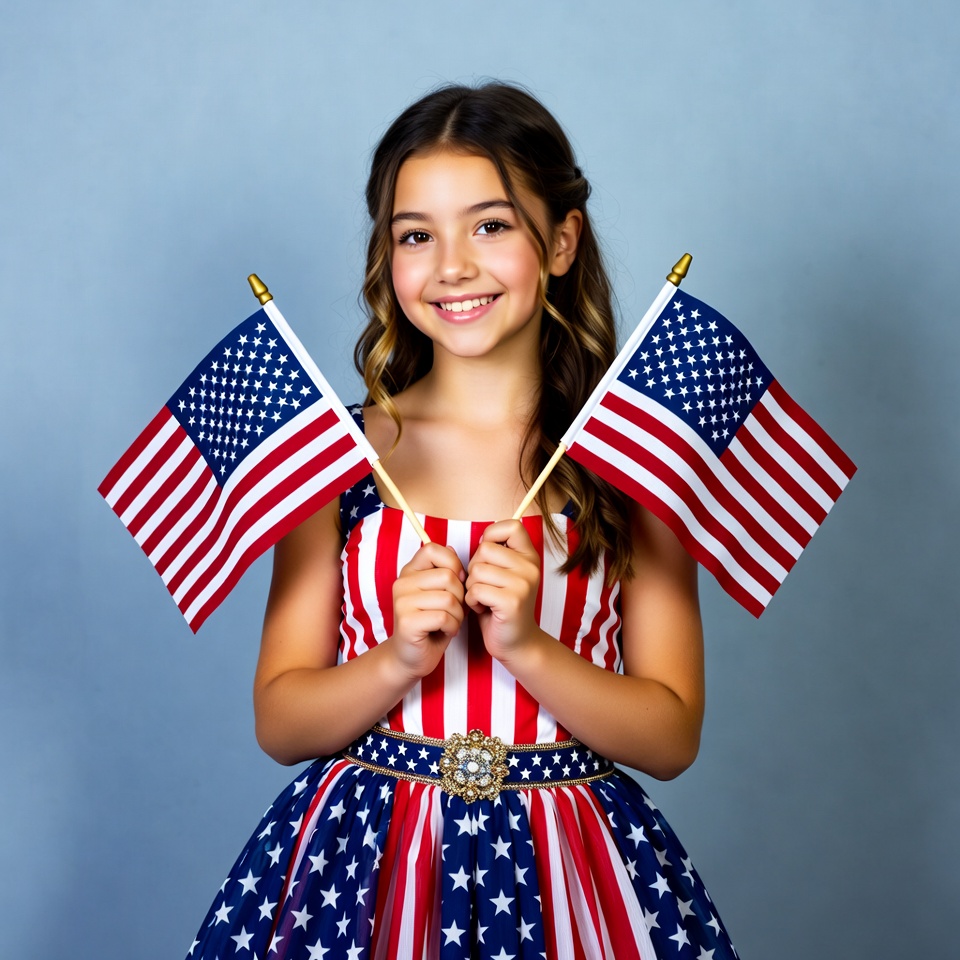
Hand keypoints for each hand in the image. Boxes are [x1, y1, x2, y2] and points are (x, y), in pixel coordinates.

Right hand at [387, 542, 465, 680]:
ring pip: (448, 598)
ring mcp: (402, 602)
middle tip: (455, 610)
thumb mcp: (441, 593)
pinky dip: (452, 626)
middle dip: (460, 596)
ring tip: (451, 622)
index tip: (457, 582)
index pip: (433, 549)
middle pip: (448, 576)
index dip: (453, 564)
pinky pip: (443, 617)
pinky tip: (446, 631)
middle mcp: (402, 583)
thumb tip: (453, 549)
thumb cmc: (432, 623)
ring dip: (458, 615)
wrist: (411, 657)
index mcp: (410, 572)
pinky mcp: (407, 622)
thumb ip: (446, 572)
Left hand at [465, 519, 541, 662]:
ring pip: (477, 570)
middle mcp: (530, 567)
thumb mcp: (504, 573)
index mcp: (530, 556)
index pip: (512, 526)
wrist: (517, 642)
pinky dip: (472, 601)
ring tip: (484, 598)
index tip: (488, 555)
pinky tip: (483, 608)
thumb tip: (479, 539)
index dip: (493, 535)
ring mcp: (523, 584)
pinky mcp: (512, 602)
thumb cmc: (502, 605)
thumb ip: (496, 553)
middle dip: (475, 568)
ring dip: (472, 586)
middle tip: (485, 585)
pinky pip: (476, 590)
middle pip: (485, 549)